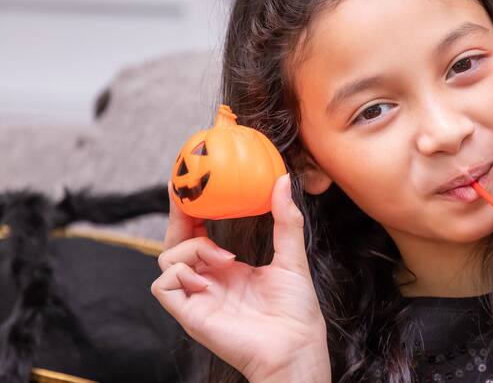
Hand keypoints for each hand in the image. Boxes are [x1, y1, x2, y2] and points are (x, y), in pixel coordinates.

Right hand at [151, 174, 330, 382]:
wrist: (295, 345)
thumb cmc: (296, 310)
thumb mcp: (291, 257)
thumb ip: (285, 220)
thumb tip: (281, 180)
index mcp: (228, 269)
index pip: (199, 233)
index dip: (192, 209)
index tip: (194, 181)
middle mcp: (208, 280)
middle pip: (175, 241)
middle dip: (177, 215)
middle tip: (184, 190)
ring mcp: (197, 297)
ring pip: (167, 257)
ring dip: (193, 247)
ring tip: (226, 258)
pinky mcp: (189, 314)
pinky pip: (163, 284)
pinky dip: (180, 273)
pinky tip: (208, 279)